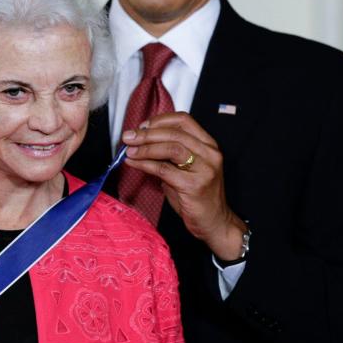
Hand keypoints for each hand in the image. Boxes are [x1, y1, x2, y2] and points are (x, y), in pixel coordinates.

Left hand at [122, 112, 247, 260]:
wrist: (214, 222)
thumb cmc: (197, 195)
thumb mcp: (184, 169)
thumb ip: (167, 154)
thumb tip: (139, 142)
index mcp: (208, 144)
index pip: (183, 120)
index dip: (159, 120)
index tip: (142, 126)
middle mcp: (210, 153)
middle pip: (174, 133)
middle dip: (147, 133)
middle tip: (128, 137)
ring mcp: (204, 169)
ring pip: (170, 148)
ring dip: (145, 147)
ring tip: (129, 150)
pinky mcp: (194, 185)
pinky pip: (164, 169)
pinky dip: (145, 164)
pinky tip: (133, 163)